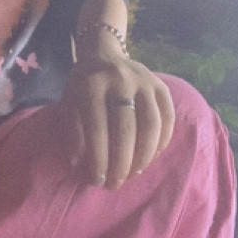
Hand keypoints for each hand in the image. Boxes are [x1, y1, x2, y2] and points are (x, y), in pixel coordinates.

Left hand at [61, 52, 174, 189]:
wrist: (103, 54)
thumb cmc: (83, 85)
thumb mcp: (69, 102)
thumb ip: (73, 130)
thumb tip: (79, 162)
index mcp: (92, 84)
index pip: (97, 127)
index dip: (98, 157)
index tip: (98, 180)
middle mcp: (120, 79)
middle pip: (126, 128)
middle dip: (122, 162)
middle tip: (117, 183)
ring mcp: (144, 80)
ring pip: (151, 124)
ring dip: (144, 155)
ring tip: (134, 173)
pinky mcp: (160, 85)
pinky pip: (168, 117)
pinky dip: (161, 141)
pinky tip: (151, 157)